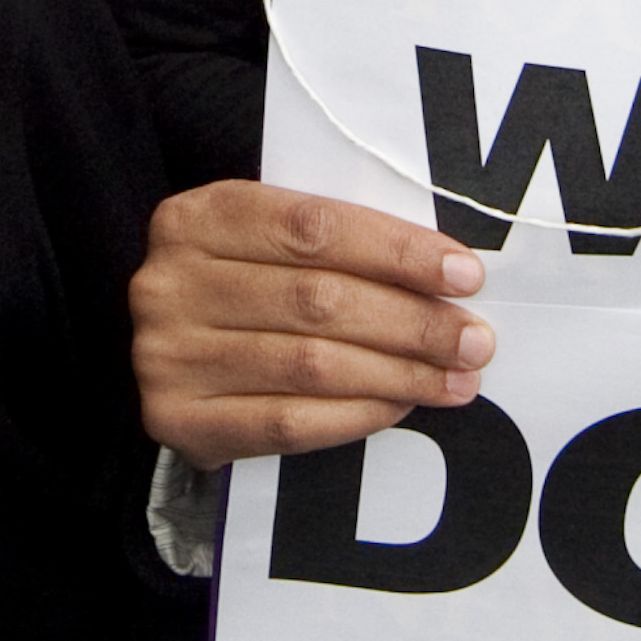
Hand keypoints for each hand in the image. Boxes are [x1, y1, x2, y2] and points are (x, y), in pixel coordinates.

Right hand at [131, 179, 495, 470]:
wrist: (166, 357)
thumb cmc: (240, 290)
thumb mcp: (265, 244)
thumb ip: (333, 248)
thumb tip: (445, 277)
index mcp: (199, 218)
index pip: (313, 227)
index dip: (397, 251)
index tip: (464, 275)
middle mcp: (171, 282)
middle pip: (317, 299)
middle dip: (412, 321)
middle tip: (474, 341)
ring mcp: (167, 354)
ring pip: (310, 364)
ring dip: (398, 374)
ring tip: (455, 379)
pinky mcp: (177, 419)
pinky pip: (287, 422)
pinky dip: (356, 415)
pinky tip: (399, 405)